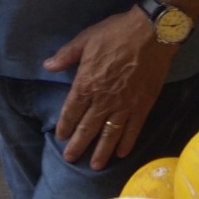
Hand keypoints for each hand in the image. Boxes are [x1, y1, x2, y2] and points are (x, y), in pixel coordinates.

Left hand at [44, 7, 175, 169]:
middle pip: (88, 127)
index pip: (71, 110)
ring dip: (101, 151)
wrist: (151, 33)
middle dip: (78, 144)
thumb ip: (66, 55)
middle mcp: (103, 99)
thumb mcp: (86, 39)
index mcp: (86, 83)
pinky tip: (122, 153)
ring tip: (95, 165)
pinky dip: (126, 143)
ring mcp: (124, 105)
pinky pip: (133, 129)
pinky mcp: (142, 106)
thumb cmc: (116, 33)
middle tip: (71, 158)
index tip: (61, 137)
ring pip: (109, 134)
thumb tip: (47, 66)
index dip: (65, 125)